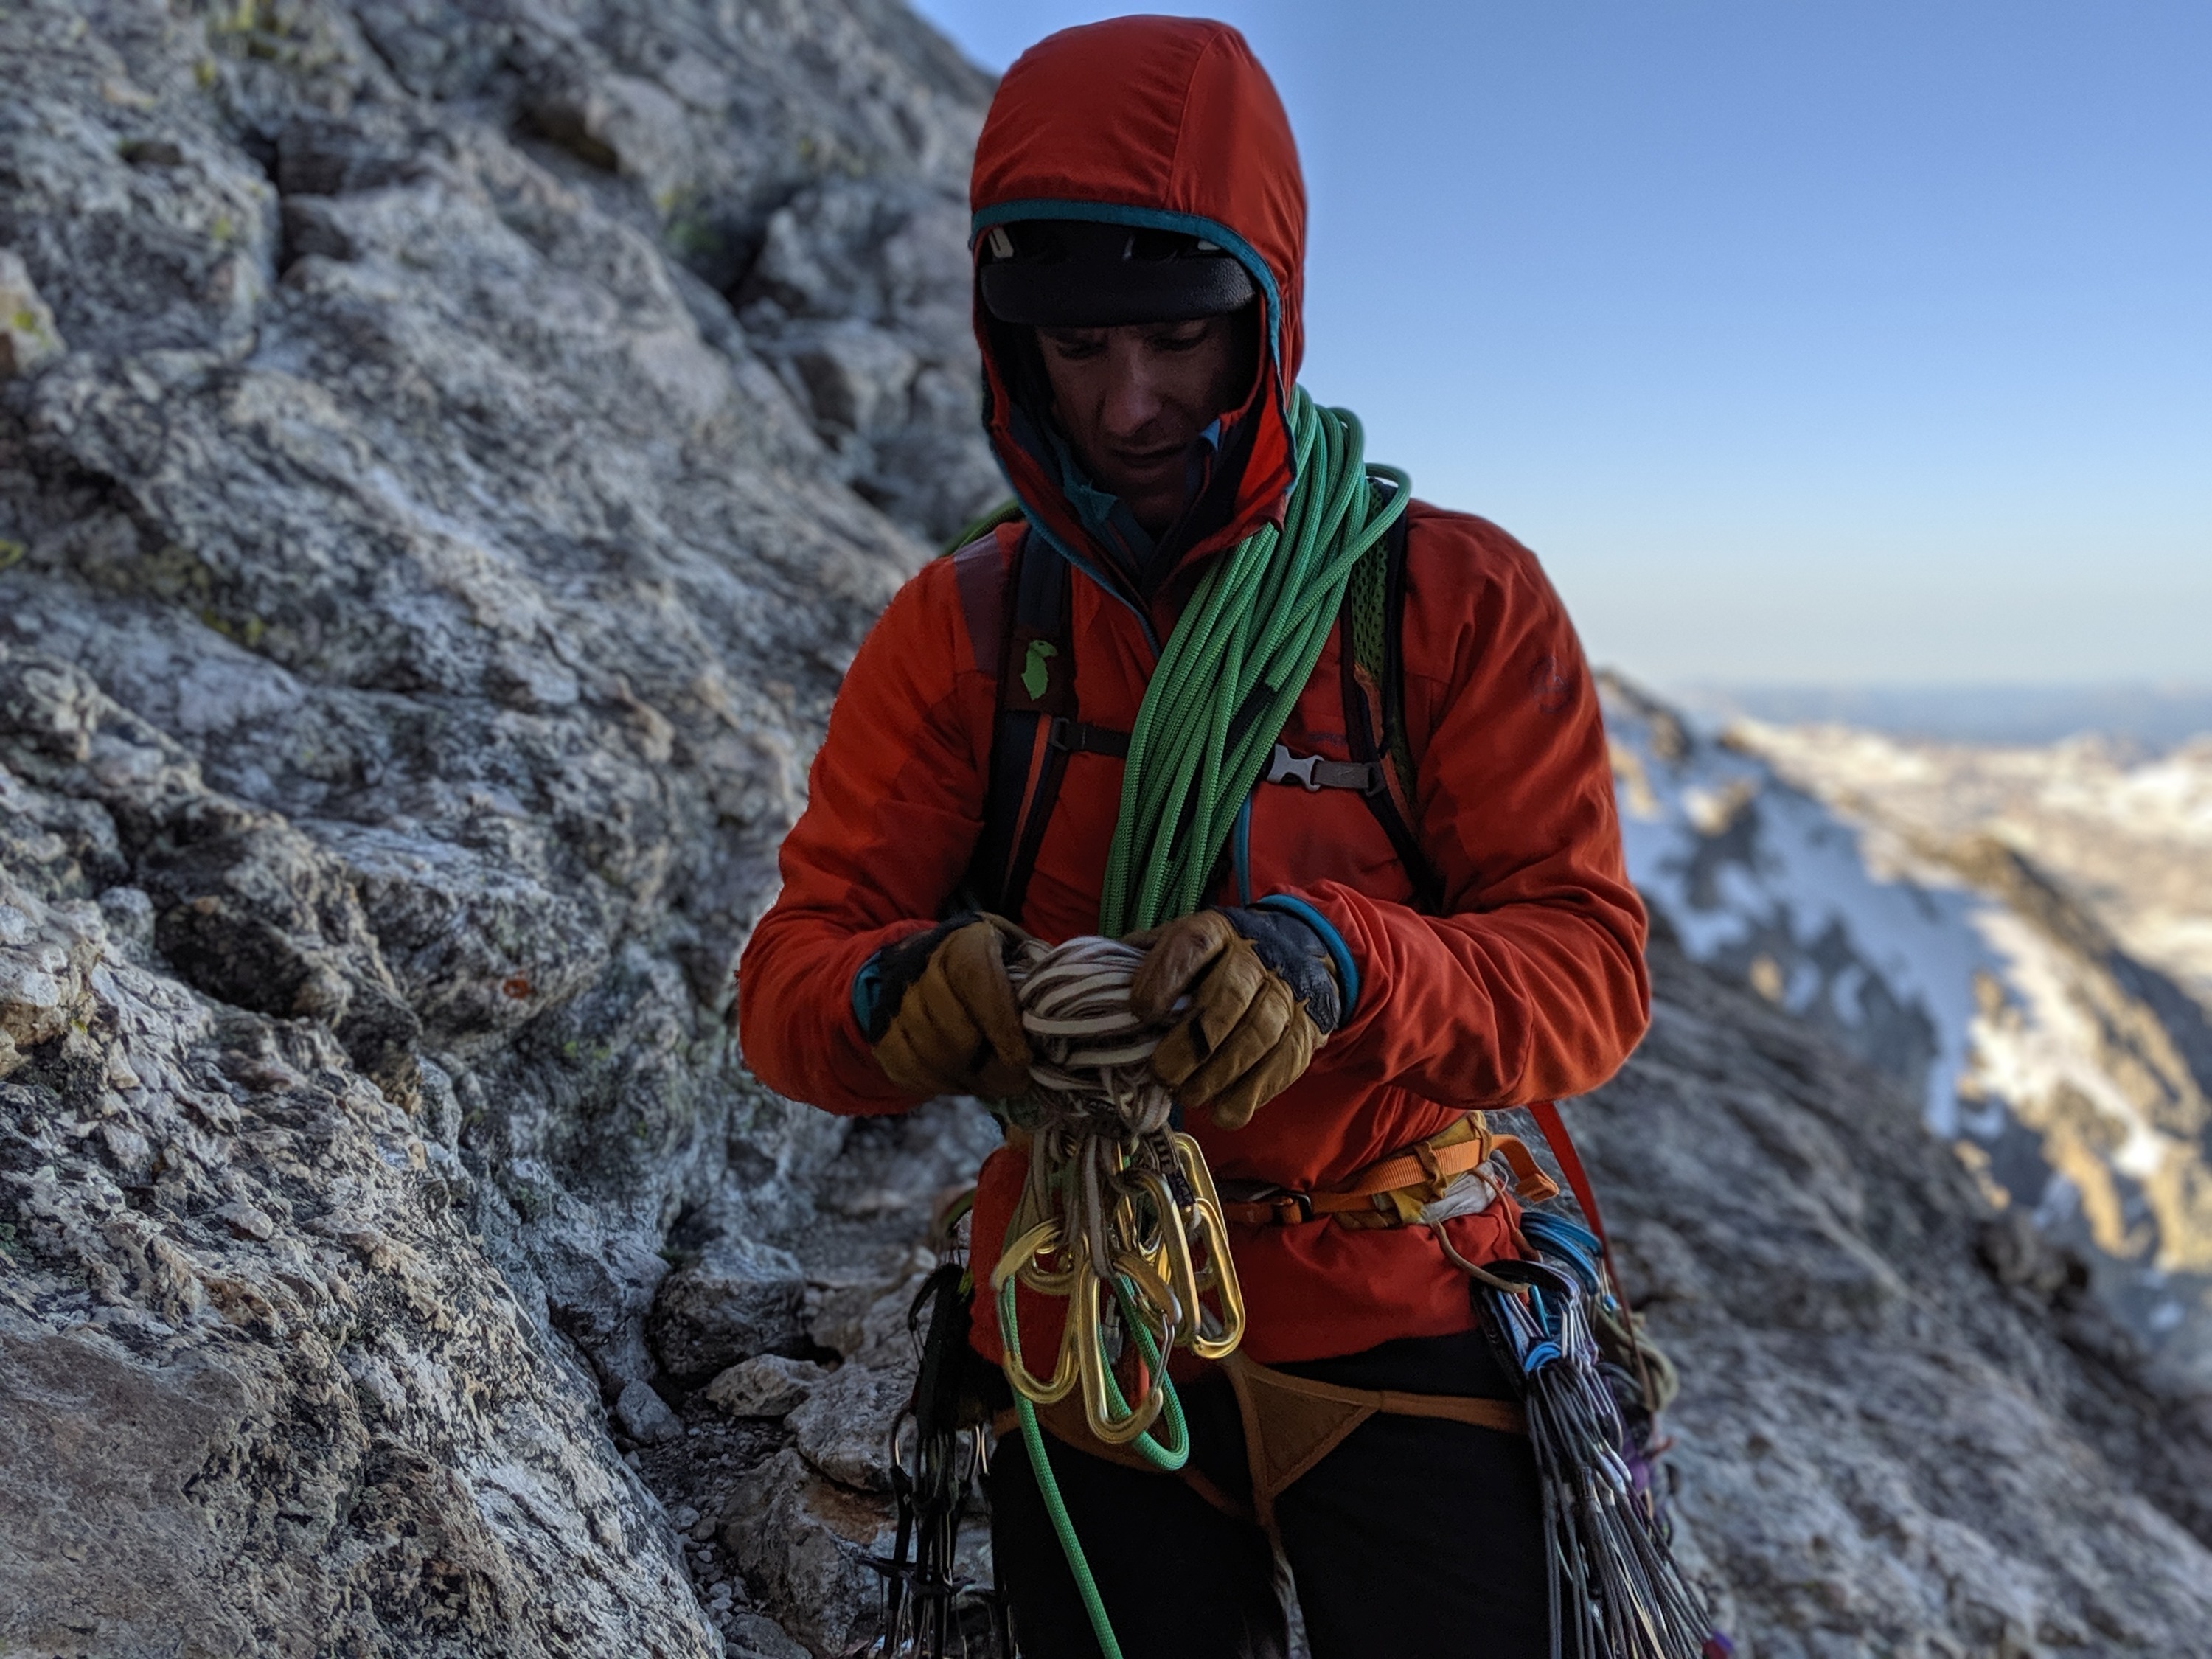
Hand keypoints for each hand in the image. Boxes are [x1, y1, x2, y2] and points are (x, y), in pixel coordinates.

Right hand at [864, 914, 1033, 1097]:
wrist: (925, 959)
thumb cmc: (986, 962)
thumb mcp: (1015, 954)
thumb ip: (1032, 981)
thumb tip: (1052, 1020)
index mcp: (963, 943)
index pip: (977, 983)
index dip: (1001, 1025)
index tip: (1022, 1059)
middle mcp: (922, 967)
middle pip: (954, 1031)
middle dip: (989, 1066)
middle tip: (1015, 1082)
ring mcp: (896, 1001)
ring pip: (930, 1055)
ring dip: (965, 1079)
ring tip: (992, 1085)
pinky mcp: (881, 1031)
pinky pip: (906, 1069)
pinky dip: (936, 1084)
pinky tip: (960, 1083)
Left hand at [1127, 906, 1341, 1129]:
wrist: (1293, 959)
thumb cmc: (1215, 962)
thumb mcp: (1178, 946)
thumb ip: (1141, 962)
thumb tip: (1093, 985)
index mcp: (1215, 932)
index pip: (1192, 945)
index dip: (1165, 977)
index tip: (1140, 1010)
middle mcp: (1254, 959)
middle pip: (1227, 996)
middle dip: (1192, 1042)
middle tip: (1162, 1074)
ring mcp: (1284, 995)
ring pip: (1256, 1035)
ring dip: (1219, 1073)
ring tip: (1188, 1095)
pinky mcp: (1304, 1032)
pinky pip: (1281, 1065)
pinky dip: (1250, 1093)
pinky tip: (1222, 1110)